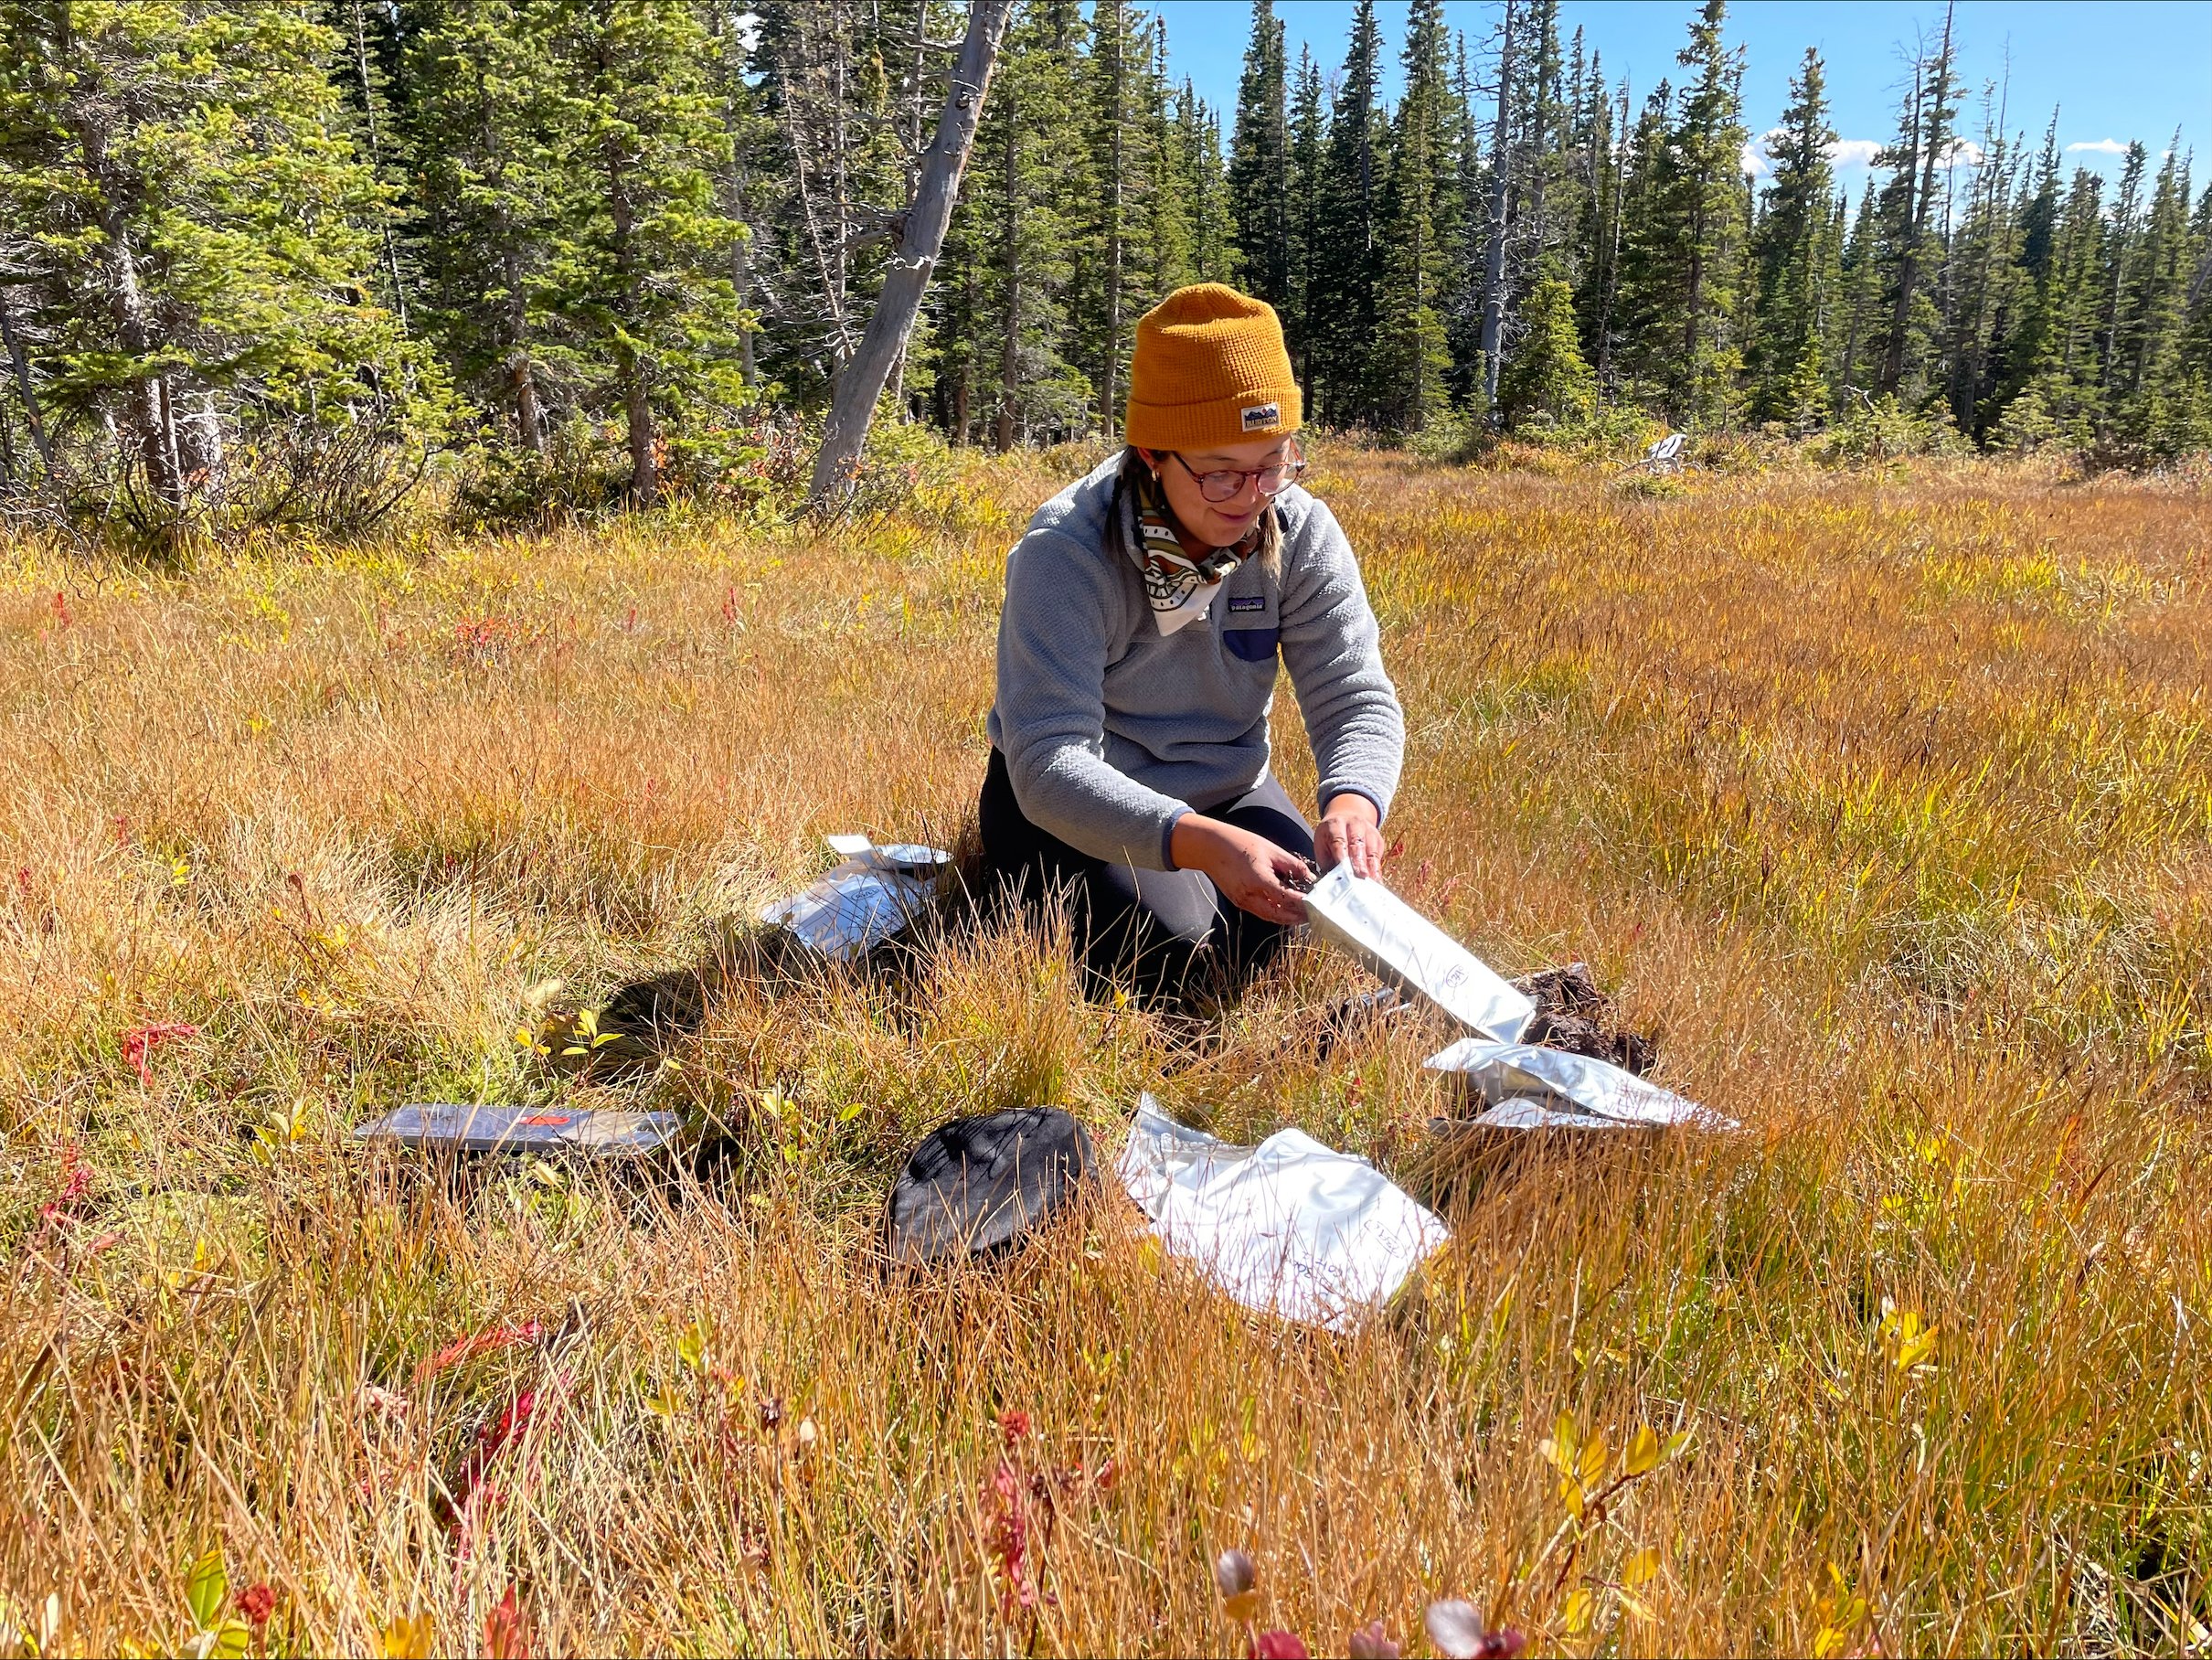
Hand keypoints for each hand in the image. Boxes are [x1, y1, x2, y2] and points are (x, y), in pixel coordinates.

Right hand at [1170, 814, 1312, 925]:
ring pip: (1271, 917)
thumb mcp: (1272, 850)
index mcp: (1259, 881)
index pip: (1288, 899)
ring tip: (1304, 914)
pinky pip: (1261, 912)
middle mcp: (1250, 896)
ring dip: (1287, 918)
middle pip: (1280, 915)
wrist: (1210, 846)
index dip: (1305, 903)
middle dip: (1298, 916)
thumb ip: (1294, 866)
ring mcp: (1243, 901)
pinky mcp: (1239, 902)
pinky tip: (1286, 908)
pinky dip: (1275, 913)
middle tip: (1315, 913)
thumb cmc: (1241, 843)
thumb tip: (1312, 879)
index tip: (1319, 903)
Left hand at [1315, 794, 1386, 879]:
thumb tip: (1331, 879)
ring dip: (1371, 868)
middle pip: (1357, 844)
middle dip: (1359, 862)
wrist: (1347, 816)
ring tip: (1371, 883)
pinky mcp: (1378, 839)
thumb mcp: (1322, 842)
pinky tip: (1376, 881)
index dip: (1342, 856)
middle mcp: (1354, 824)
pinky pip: (1378, 856)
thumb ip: (1325, 859)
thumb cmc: (1331, 835)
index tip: (1344, 871)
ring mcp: (1369, 831)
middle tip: (1361, 876)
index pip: (1339, 840)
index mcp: (1336, 824)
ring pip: (1371, 851)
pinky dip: (1377, 870)